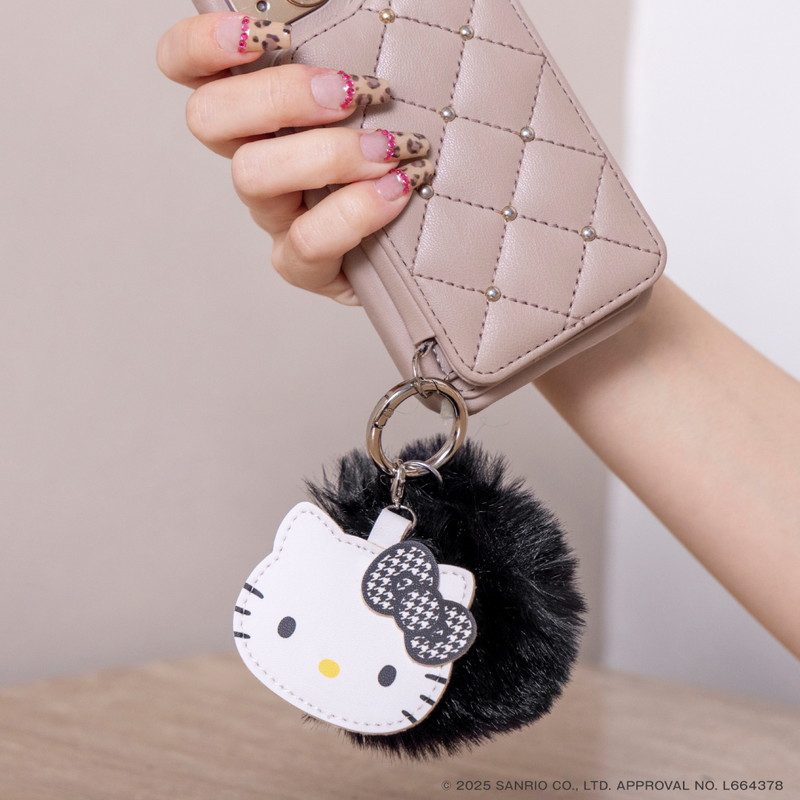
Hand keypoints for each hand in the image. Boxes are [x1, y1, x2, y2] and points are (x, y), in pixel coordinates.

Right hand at [157, 12, 432, 303]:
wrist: (427, 242)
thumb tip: (346, 2)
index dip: (200, 45)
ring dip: (325, 153)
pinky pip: (305, 242)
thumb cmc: (401, 154)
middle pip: (209, 117)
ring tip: (390, 147)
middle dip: (277, 96)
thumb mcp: (374, 92)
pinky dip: (354, 211)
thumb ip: (349, 48)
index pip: (190, 68)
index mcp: (258, 110)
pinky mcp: (302, 263)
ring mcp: (275, 214)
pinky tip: (398, 190)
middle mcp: (254, 157)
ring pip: (252, 176)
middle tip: (347, 91)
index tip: (260, 32)